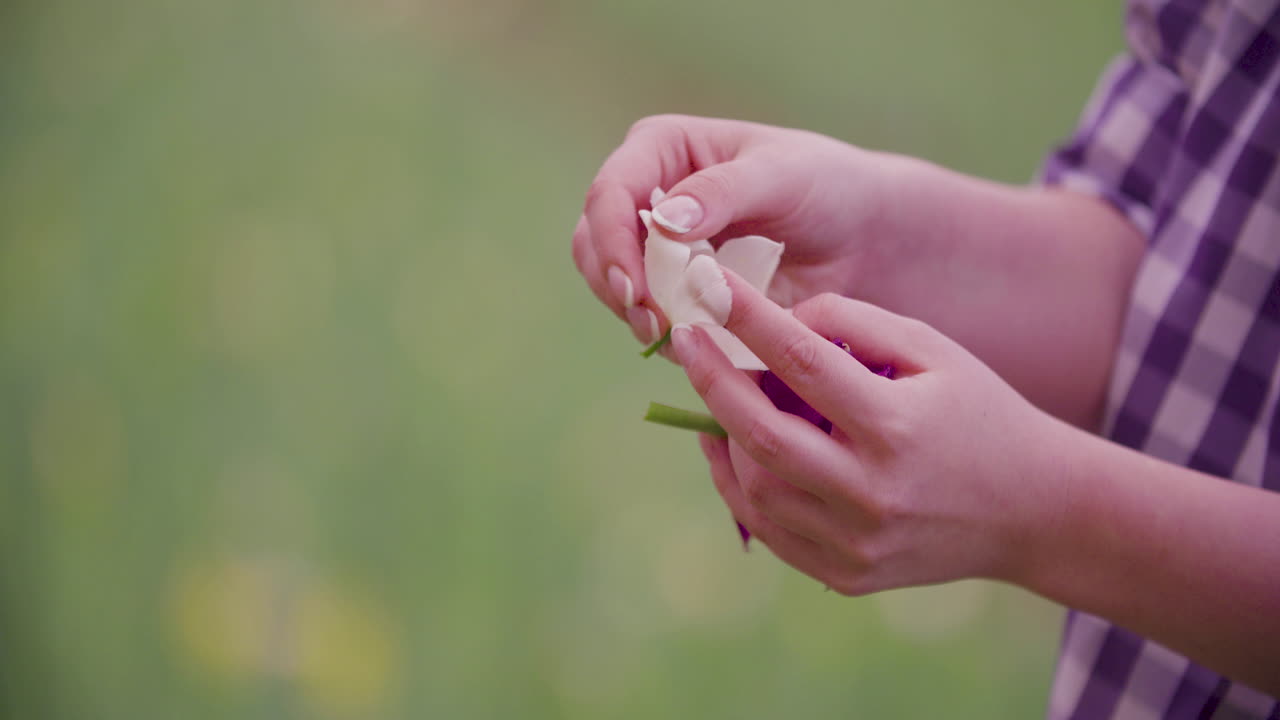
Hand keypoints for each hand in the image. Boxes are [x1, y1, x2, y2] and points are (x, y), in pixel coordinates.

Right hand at [572, 114, 895, 346]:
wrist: (862, 237)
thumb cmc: (826, 186)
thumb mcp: (782, 176)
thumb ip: (723, 193)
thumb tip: (664, 220)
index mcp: (661, 149)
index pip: (609, 194)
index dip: (611, 243)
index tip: (634, 289)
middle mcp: (646, 195)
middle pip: (594, 243)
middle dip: (616, 286)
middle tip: (653, 324)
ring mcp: (655, 246)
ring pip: (610, 284)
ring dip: (634, 314)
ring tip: (673, 334)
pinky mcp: (673, 289)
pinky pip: (647, 315)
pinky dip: (663, 332)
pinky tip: (695, 343)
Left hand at [672, 271, 1068, 594]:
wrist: (1031, 511)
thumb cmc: (978, 413)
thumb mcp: (933, 350)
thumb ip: (854, 324)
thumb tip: (776, 321)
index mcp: (900, 428)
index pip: (803, 363)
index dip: (748, 319)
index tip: (707, 286)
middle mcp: (873, 493)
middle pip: (762, 436)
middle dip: (712, 381)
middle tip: (686, 338)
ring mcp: (856, 543)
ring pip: (755, 488)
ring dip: (726, 434)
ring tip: (723, 392)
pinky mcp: (845, 574)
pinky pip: (768, 529)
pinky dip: (738, 484)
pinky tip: (731, 445)